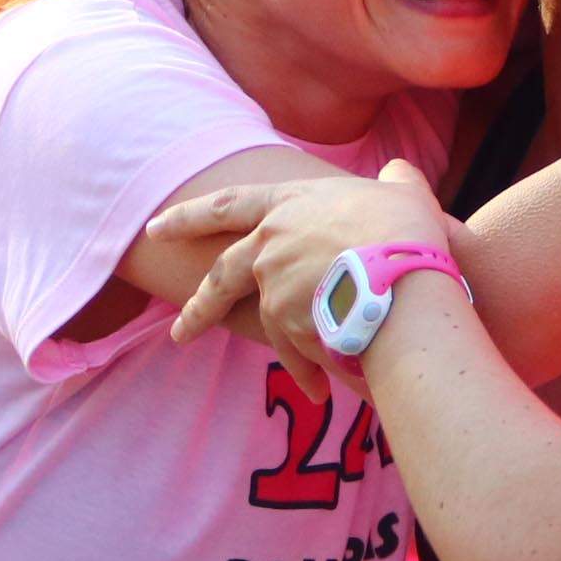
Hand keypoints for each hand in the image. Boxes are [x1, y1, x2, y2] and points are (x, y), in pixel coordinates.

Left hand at [152, 160, 455, 382]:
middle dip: (198, 308)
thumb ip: (395, 181)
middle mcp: (269, 247)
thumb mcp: (403, 193)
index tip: (155, 228)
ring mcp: (273, 288)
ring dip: (291, 356)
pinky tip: (325, 389)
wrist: (405, 280)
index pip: (226, 206)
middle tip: (181, 332)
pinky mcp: (285, 327)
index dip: (188, 215)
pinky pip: (294, 355)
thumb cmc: (405, 231)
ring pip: (269, 327)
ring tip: (311, 387)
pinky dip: (309, 372)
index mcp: (286, 205)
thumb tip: (399, 171)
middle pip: (220, 278)